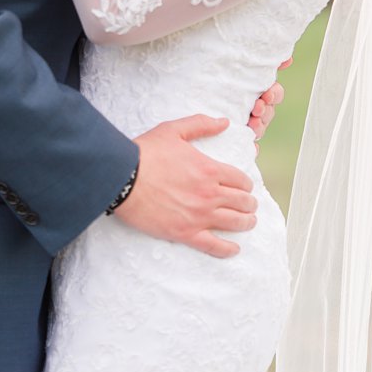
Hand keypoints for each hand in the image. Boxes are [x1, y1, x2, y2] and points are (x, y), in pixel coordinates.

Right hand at [115, 114, 257, 257]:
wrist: (121, 178)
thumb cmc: (146, 152)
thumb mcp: (175, 130)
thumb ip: (202, 125)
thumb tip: (224, 122)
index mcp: (210, 169)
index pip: (240, 180)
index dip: (246, 184)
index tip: (245, 187)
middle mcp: (209, 193)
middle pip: (242, 202)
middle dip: (249, 203)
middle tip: (250, 205)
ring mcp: (198, 215)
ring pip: (234, 223)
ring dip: (246, 222)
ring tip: (249, 222)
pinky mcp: (184, 233)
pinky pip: (212, 245)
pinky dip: (227, 249)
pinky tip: (234, 249)